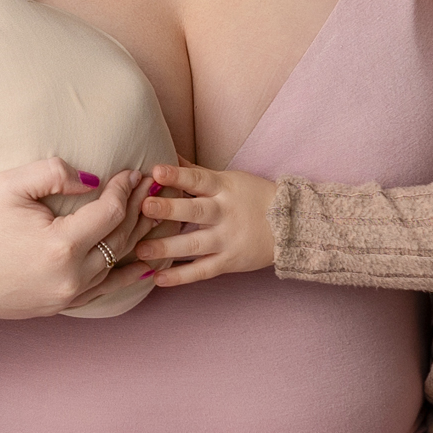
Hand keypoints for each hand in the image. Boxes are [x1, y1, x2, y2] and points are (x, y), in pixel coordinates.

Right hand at [0, 158, 145, 318]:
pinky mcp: (59, 307)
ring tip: (153, 215)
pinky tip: (143, 262)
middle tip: (154, 187)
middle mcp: (70, 277)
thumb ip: (54, 173)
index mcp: (60, 246)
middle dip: (139, 209)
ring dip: (139, 238)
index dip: (125, 189)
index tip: (132, 172)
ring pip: (117, 266)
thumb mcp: (8, 184)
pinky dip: (126, 273)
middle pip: (121, 239)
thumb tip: (92, 179)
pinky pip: (103, 289)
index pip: (110, 212)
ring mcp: (66, 297)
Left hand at [135, 160, 276, 284]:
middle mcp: (225, 213)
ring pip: (194, 244)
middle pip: (195, 211)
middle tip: (144, 207)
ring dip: (166, 248)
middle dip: (169, 209)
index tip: (156, 171)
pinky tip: (158, 278)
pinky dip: (181, 276)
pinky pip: (202, 270)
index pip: (198, 180)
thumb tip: (168, 154)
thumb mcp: (229, 179)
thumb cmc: (254, 196)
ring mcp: (227, 239)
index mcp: (224, 188)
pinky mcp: (229, 262)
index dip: (177, 175)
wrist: (291, 224)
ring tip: (140, 251)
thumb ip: (196, 171)